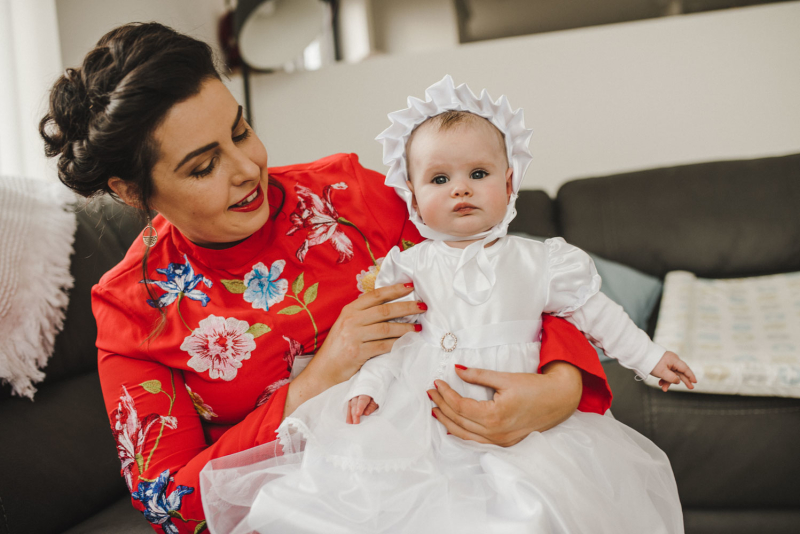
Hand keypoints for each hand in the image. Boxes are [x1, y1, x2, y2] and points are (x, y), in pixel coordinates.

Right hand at [284, 283, 422, 417]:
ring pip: (387, 328)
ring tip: (418, 327)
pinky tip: (407, 341)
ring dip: (406, 327)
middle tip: (423, 306)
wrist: (323, 371)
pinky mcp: (358, 352)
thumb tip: (392, 306)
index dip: (394, 289)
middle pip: (385, 310)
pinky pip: (384, 345)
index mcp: (349, 310)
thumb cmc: (338, 347)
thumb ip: (364, 314)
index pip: (375, 295)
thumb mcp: (347, 325)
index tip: (410, 286)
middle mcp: (351, 320)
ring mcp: (354, 336)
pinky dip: (398, 343)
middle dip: (407, 307)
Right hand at [346, 395, 378, 423]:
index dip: (360, 407)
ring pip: (350, 406)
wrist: (373, 390)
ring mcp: (353, 397)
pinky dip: (348, 414)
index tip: (358, 414)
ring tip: (350, 423)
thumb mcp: (378, 400)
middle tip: (355, 423)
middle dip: (354, 414)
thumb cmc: (376, 395)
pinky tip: (348, 421)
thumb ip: (372, 406)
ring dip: (350, 415)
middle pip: (355, 404)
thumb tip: (366, 413)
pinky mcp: (351, 401)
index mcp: (366, 393)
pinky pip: (349, 408)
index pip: (362, 400)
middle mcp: (357, 394)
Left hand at [427, 361, 581, 446]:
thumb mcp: (505, 378)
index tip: (437, 382)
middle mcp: (495, 433)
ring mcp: (500, 441)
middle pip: (459, 421)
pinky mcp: (505, 443)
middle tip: (431, 392)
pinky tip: (453, 425)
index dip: (446, 394)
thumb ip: (479, 375)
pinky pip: (476, 441)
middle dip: (442, 406)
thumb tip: (457, 369)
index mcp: (495, 416)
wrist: (560, 399)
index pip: (461, 406)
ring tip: (435, 409)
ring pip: (465, 435)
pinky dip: (462, 433)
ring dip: (448, 422)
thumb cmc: (535, 387)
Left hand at [651, 351, 696, 391]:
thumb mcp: (662, 373)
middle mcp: (673, 360)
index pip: (685, 369)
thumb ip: (672, 378)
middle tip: (690, 388)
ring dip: (668, 381)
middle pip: (680, 372)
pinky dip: (664, 378)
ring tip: (664, 388)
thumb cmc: (652, 363)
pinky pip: (666, 372)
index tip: (695, 382)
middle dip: (684, 380)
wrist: (641, 356)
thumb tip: (678, 381)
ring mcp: (668, 361)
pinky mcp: (663, 363)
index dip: (690, 376)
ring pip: (672, 373)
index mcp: (674, 360)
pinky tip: (660, 383)